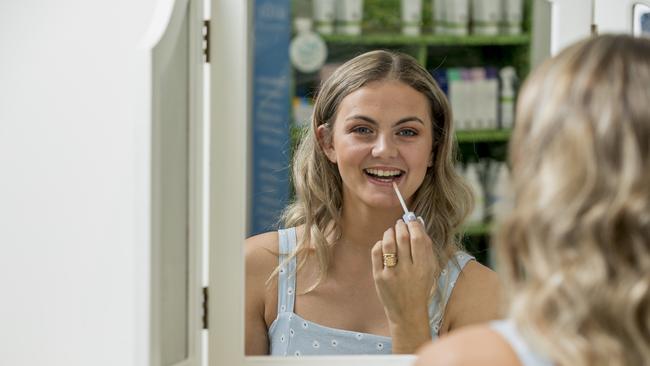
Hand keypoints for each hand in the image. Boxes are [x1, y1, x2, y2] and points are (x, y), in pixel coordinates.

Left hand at [371, 219, 437, 352]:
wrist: (407, 312)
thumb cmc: (420, 287)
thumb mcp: (430, 269)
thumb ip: (426, 246)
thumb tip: (418, 222)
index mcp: (424, 267)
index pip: (418, 239)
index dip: (414, 225)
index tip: (411, 221)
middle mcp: (408, 270)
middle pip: (403, 238)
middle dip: (401, 226)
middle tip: (400, 224)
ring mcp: (392, 274)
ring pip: (388, 244)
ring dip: (389, 232)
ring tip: (391, 231)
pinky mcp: (379, 277)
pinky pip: (376, 253)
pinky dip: (380, 244)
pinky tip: (384, 244)